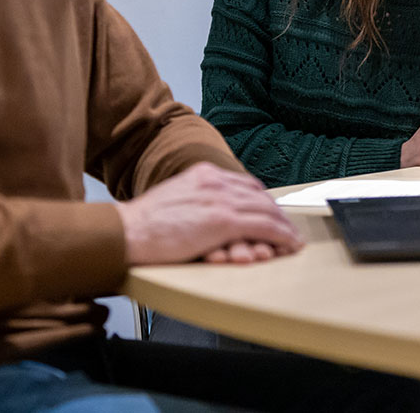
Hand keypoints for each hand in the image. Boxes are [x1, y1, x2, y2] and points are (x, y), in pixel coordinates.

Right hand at [115, 162, 302, 264]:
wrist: (127, 232)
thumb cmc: (144, 225)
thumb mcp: (175, 201)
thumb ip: (196, 202)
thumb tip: (208, 217)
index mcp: (202, 175)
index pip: (243, 184)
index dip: (261, 200)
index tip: (269, 213)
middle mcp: (215, 181)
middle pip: (258, 196)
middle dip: (276, 214)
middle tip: (287, 230)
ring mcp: (220, 200)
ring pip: (266, 210)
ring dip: (284, 227)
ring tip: (292, 240)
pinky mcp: (223, 221)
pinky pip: (264, 226)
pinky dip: (281, 235)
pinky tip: (288, 244)